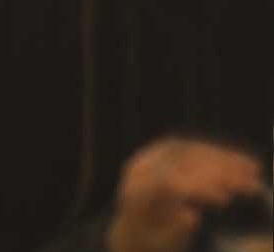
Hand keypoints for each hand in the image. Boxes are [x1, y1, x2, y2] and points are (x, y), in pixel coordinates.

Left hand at [108, 138, 266, 251]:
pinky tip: (247, 164)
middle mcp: (142, 167)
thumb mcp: (160, 241)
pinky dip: (224, 156)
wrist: (135, 226)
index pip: (166, 182)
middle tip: (249, 186)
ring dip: (227, 161)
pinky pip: (198, 149)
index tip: (223, 200)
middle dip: (218, 173)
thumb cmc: (150, 238)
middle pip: (182, 163)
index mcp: (137, 190)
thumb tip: (189, 216)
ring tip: (254, 173)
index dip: (196, 188)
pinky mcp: (169, 152)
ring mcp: (155, 157)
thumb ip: (172, 229)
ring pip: (193, 151)